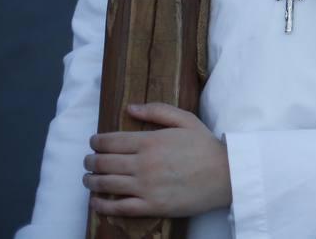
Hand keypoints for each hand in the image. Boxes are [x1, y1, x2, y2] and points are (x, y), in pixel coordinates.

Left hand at [84, 103, 231, 217]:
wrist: (226, 175)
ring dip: (90, 181)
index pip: (110, 141)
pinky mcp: (151, 206)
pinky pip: (118, 207)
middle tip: (88, 161)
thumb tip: (130, 108)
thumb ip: (157, 111)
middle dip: (90, 161)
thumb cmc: (206, 146)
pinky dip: (101, 205)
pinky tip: (95, 201)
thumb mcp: (186, 120)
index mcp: (150, 141)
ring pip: (105, 184)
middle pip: (103, 163)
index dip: (96, 142)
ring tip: (88, 179)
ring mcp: (145, 186)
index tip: (94, 143)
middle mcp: (143, 164)